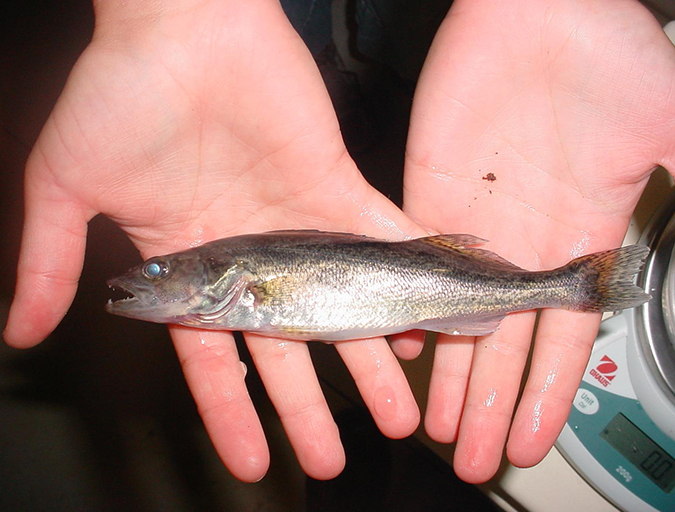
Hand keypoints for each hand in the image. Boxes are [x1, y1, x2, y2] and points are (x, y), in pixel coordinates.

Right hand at [3, 0, 422, 481]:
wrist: (181, 26)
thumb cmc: (118, 96)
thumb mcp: (66, 187)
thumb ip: (48, 262)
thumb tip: (16, 330)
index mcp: (189, 268)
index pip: (212, 361)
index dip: (232, 414)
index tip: (252, 463)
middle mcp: (248, 257)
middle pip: (287, 349)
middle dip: (310, 406)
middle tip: (335, 455)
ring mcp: (296, 225)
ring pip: (341, 306)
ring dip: (370, 356)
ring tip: (398, 409)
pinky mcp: (335, 185)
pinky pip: (379, 239)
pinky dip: (405, 277)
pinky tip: (425, 320)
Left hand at [404, 0, 674, 481]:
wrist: (537, 13)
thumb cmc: (608, 58)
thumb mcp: (670, 132)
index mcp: (579, 242)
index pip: (561, 342)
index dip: (546, 395)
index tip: (527, 443)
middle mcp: (522, 246)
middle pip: (501, 346)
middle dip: (488, 403)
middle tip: (468, 456)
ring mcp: (470, 225)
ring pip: (450, 317)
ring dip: (445, 374)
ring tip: (432, 427)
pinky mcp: (422, 199)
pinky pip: (409, 265)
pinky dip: (402, 308)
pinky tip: (398, 350)